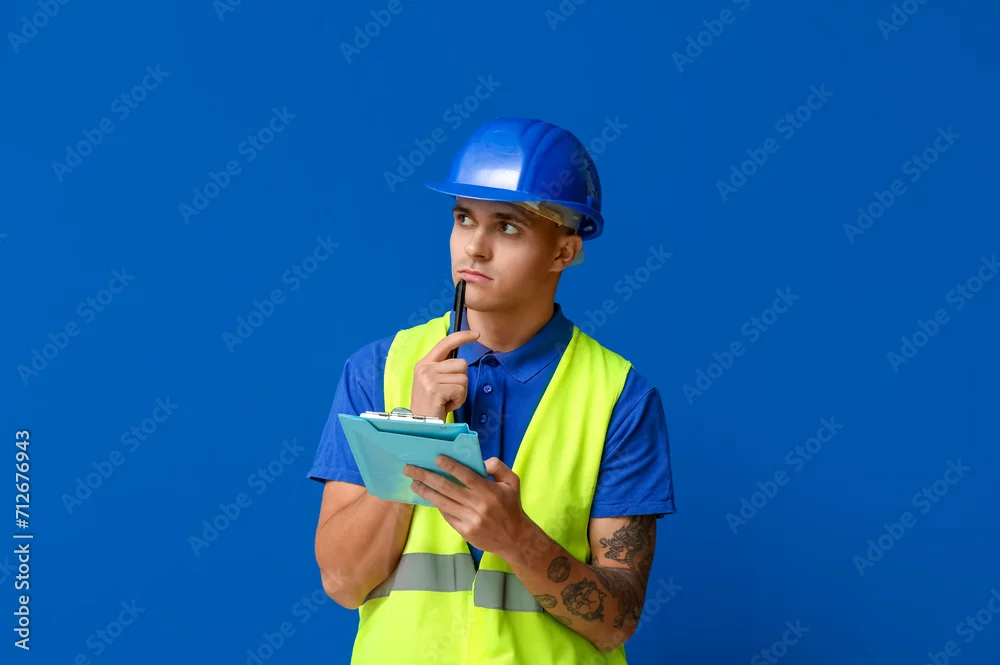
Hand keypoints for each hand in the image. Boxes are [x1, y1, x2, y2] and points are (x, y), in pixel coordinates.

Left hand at [404, 456, 528, 558]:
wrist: (515, 538)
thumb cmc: (511, 506)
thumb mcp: (512, 481)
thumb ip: (497, 467)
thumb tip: (478, 461)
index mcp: (489, 491)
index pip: (466, 475)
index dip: (450, 466)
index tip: (436, 458)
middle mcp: (478, 505)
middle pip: (447, 488)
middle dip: (426, 477)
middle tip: (410, 469)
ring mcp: (470, 519)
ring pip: (443, 502)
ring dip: (426, 492)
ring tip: (413, 483)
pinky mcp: (464, 531)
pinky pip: (447, 515)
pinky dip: (437, 505)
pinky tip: (429, 497)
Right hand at [410, 330, 479, 420]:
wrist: (421, 424)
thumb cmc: (432, 405)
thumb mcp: (433, 382)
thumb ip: (443, 369)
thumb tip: (461, 360)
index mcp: (424, 363)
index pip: (445, 343)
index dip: (461, 336)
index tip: (476, 334)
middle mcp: (425, 368)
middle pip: (461, 364)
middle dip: (461, 381)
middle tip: (448, 394)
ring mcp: (429, 378)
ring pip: (463, 378)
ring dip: (460, 392)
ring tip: (447, 400)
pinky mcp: (435, 390)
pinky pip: (460, 390)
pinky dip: (458, 400)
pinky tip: (447, 405)